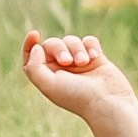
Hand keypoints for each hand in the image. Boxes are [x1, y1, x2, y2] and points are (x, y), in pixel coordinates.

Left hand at [22, 32, 136, 121]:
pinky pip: (89, 41)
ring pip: (72, 41)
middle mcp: (62, 69)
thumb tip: (37, 47)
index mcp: (48, 76)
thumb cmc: (77, 96)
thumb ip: (34, 67)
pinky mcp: (96, 58)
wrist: (107, 101)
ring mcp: (79, 63)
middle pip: (52, 44)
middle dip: (59, 48)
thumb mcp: (48, 85)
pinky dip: (91, 46)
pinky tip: (95, 57)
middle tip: (67, 61)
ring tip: (84, 62)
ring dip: (77, 48)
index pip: (33, 56)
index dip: (30, 44)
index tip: (35, 35)